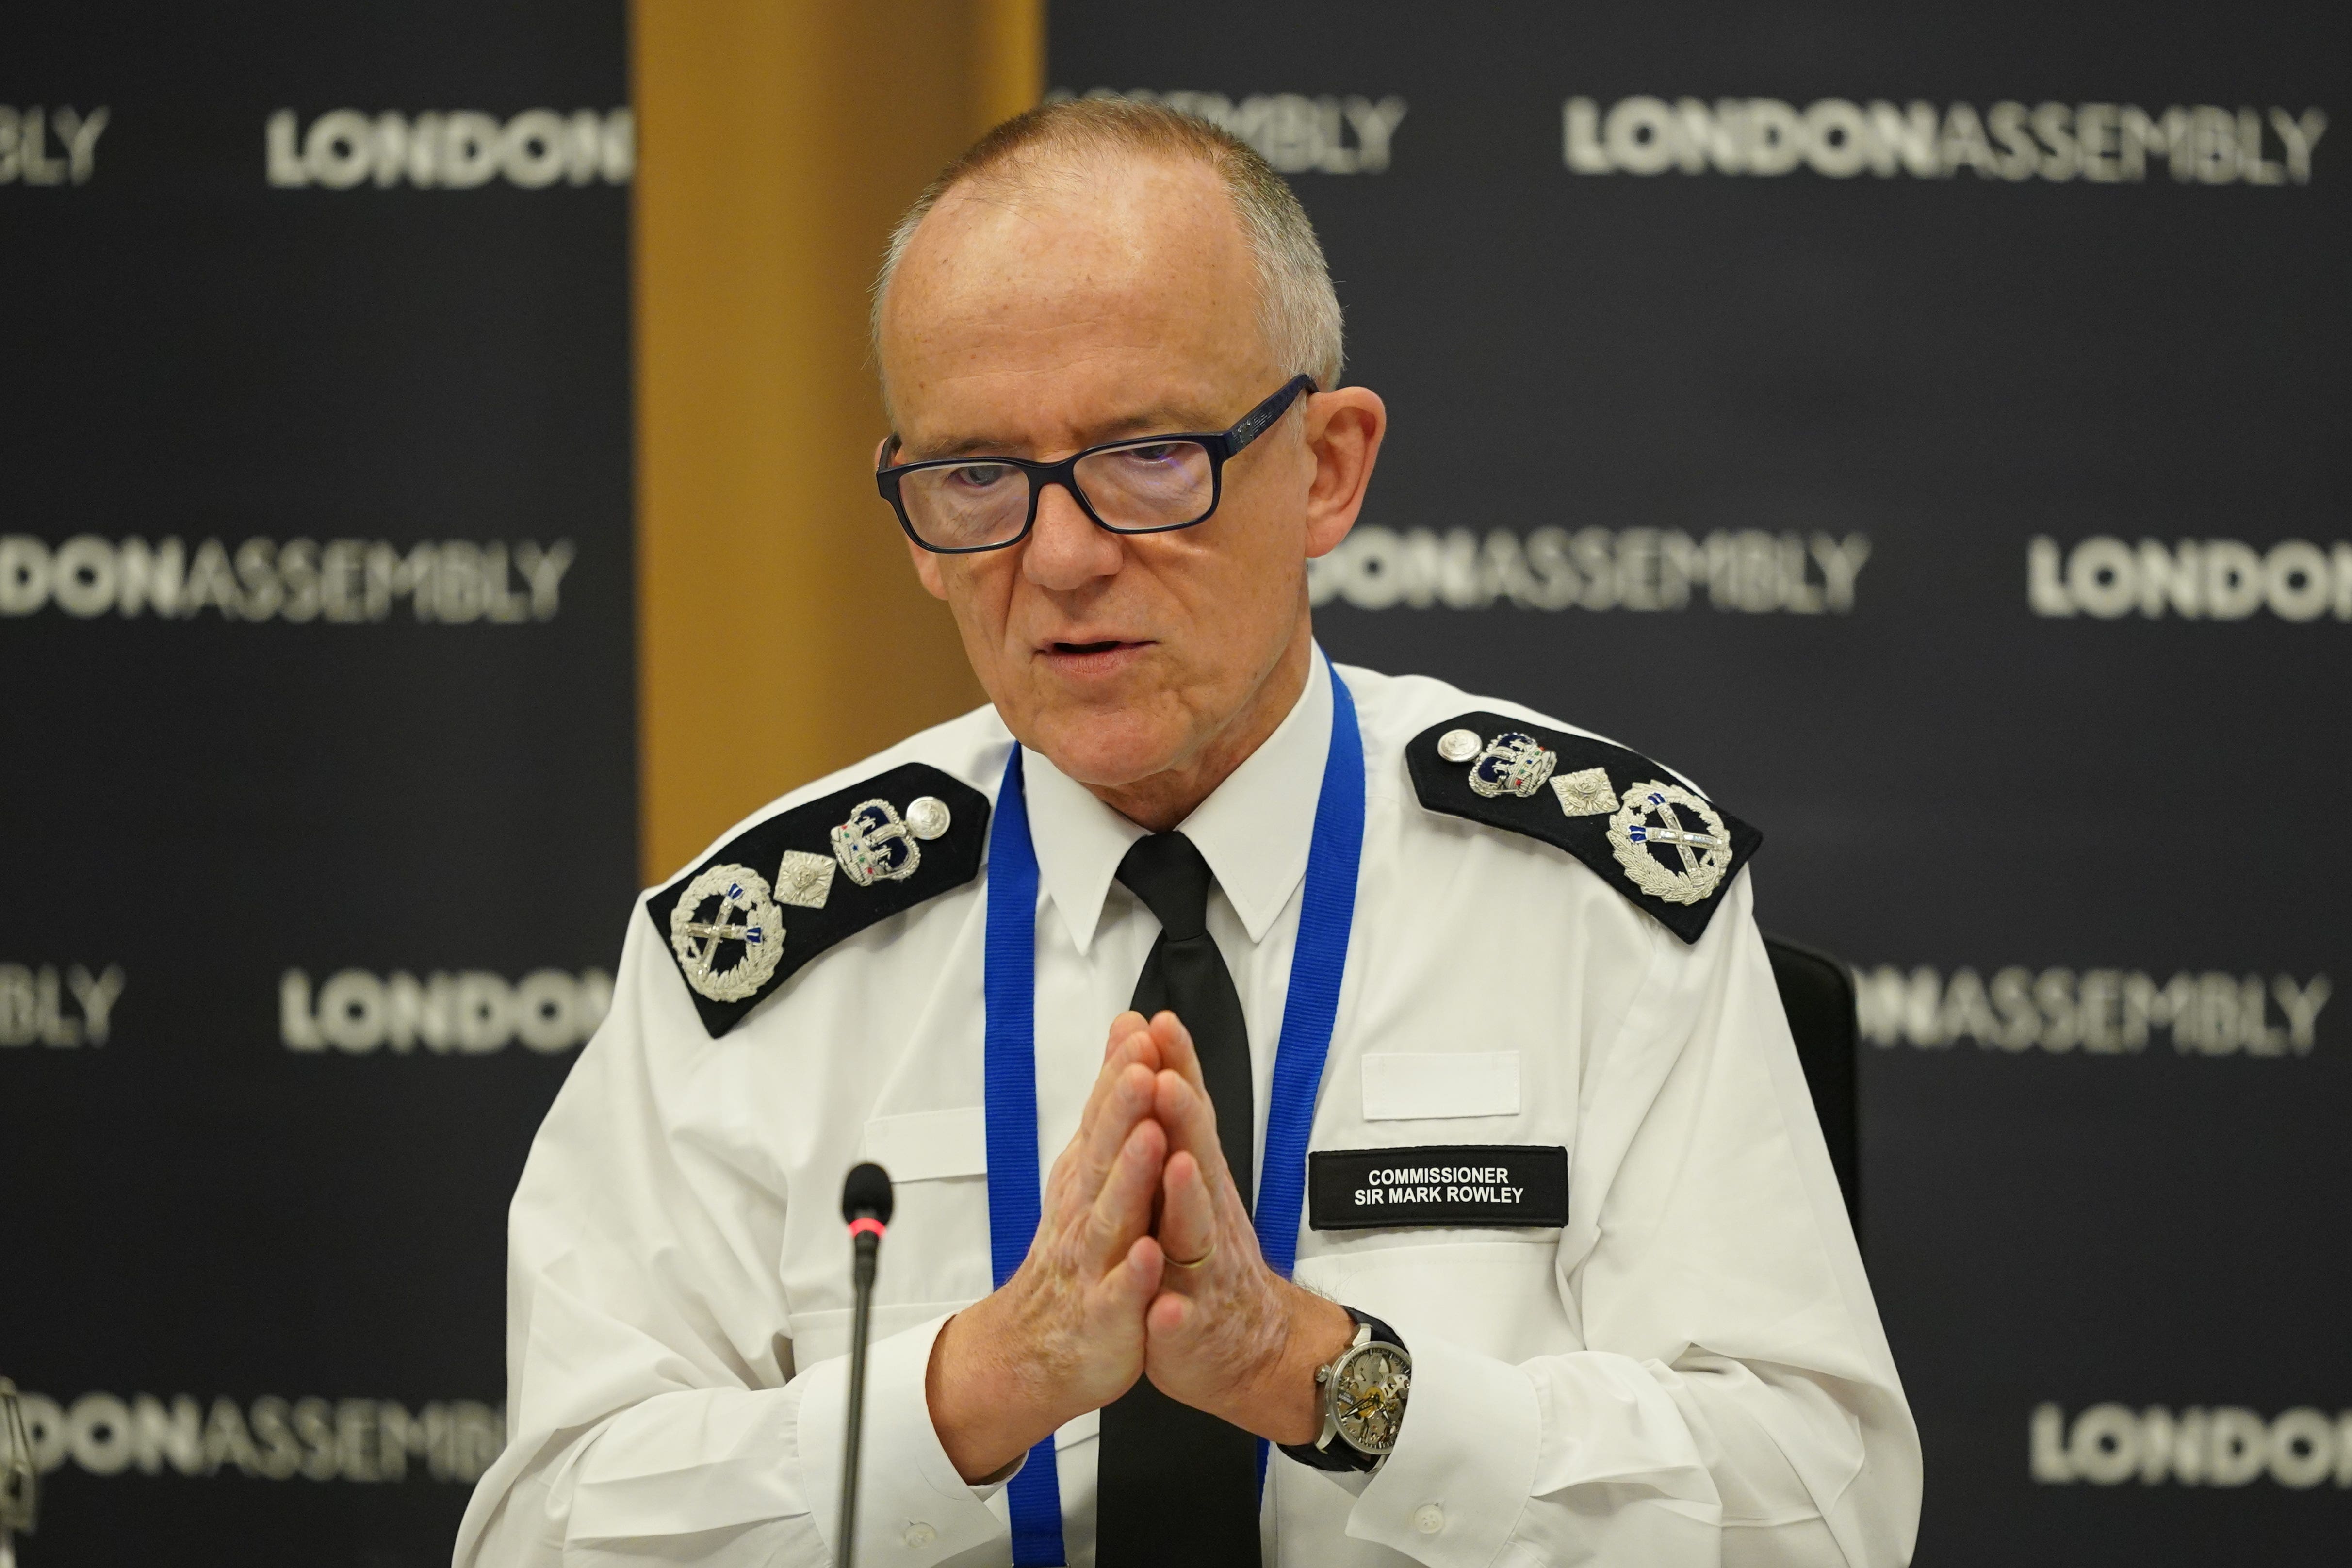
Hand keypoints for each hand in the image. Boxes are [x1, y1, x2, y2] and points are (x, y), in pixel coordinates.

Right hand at [926, 1013, 1170, 1478]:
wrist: (1036, 1351)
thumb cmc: (1074, 1257)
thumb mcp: (1088, 1175)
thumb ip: (1109, 1110)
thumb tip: (1125, 1036)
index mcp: (1089, 1178)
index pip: (1104, 1117)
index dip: (1121, 1073)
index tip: (1139, 1029)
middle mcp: (1086, 1213)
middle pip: (1105, 1153)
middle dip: (1122, 1108)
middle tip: (1140, 1064)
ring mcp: (1094, 1263)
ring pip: (1113, 1215)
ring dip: (1130, 1177)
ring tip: (1150, 1138)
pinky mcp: (1108, 1316)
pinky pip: (1122, 1294)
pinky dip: (1134, 1275)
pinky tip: (1149, 1254)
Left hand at [1138, 1012, 1355, 1444]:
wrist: (1248, 1347)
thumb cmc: (1207, 1256)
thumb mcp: (1190, 1181)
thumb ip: (1176, 1122)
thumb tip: (1159, 1053)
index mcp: (1195, 1180)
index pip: (1186, 1116)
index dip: (1175, 1069)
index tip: (1158, 1023)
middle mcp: (1206, 1217)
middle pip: (1197, 1159)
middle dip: (1183, 1119)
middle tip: (1166, 1079)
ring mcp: (1204, 1272)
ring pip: (1197, 1232)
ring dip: (1187, 1199)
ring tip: (1177, 1167)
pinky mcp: (1193, 1328)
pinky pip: (1184, 1320)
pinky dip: (1176, 1312)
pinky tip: (1167, 1306)